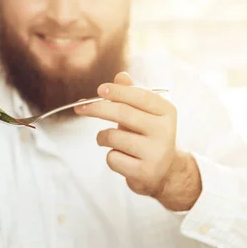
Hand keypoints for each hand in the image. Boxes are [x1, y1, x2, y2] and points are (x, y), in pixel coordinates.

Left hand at [75, 72, 201, 210]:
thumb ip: (132, 94)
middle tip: (80, 108)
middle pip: (122, 113)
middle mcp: (165, 131)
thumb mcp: (144, 113)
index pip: (140, 96)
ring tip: (107, 140)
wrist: (164, 172)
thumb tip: (120, 75)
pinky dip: (110, 157)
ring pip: (113, 137)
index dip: (117, 91)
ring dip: (102, 137)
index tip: (99, 90)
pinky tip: (122, 158)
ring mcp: (156, 153)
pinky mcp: (144, 172)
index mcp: (166, 111)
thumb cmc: (147, 136)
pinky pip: (112, 158)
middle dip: (97, 108)